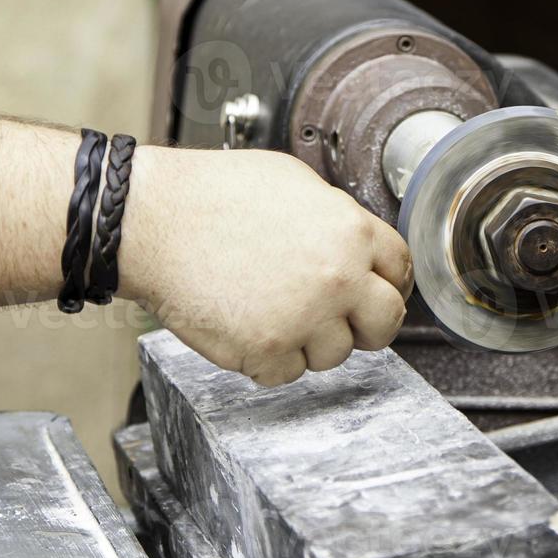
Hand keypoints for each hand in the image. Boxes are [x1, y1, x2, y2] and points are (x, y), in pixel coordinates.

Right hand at [118, 146, 411, 385]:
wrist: (156, 221)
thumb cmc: (214, 196)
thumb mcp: (295, 183)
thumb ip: (336, 218)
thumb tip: (355, 242)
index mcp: (351, 232)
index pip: (401, 269)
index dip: (388, 282)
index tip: (375, 292)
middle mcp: (339, 278)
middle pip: (386, 322)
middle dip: (366, 324)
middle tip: (337, 318)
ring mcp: (306, 318)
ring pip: (335, 354)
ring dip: (309, 341)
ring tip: (271, 308)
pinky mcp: (267, 350)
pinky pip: (288, 373)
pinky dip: (268, 359)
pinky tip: (247, 324)